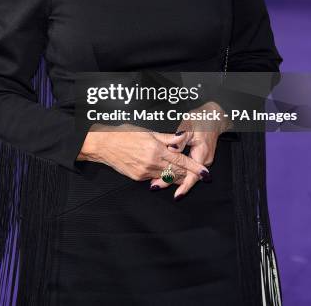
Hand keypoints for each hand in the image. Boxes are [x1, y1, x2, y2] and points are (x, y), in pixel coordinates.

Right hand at [78, 123, 209, 182]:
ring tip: (184, 175)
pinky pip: (154, 179)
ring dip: (176, 176)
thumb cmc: (125, 134)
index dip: (194, 167)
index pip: (181, 161)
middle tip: (198, 174)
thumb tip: (183, 138)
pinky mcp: (138, 178)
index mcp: (156, 150)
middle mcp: (152, 163)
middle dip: (188, 174)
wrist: (105, 145)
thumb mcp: (149, 132)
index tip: (205, 173)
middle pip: (176, 172)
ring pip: (167, 178)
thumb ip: (167, 138)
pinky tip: (165, 173)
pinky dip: (162, 177)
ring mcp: (145, 172)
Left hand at [149, 101, 231, 198]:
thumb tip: (171, 149)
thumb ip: (180, 138)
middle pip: (188, 176)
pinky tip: (166, 173)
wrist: (214, 116)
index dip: (185, 186)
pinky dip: (177, 171)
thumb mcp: (189, 125)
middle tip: (155, 186)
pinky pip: (188, 168)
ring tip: (156, 183)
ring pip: (187, 173)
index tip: (177, 195)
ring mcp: (202, 159)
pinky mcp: (199, 157)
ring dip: (173, 178)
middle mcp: (204, 160)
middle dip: (172, 183)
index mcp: (202, 153)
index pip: (194, 175)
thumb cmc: (201, 119)